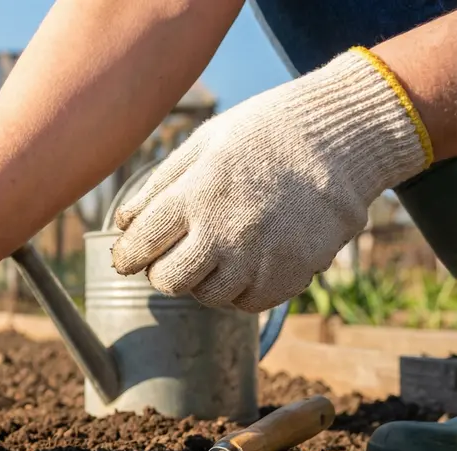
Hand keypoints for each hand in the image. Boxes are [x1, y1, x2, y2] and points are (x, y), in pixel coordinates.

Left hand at [111, 48, 432, 312]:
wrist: (344, 137)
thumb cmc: (265, 132)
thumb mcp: (204, 143)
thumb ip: (158, 186)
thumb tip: (122, 223)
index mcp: (196, 194)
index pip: (140, 246)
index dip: (127, 255)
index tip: (128, 255)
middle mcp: (225, 231)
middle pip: (168, 281)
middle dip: (163, 270)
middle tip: (174, 254)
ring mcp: (260, 256)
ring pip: (208, 297)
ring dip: (203, 281)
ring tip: (217, 252)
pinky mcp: (292, 274)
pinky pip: (249, 302)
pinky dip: (241, 289)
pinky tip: (247, 261)